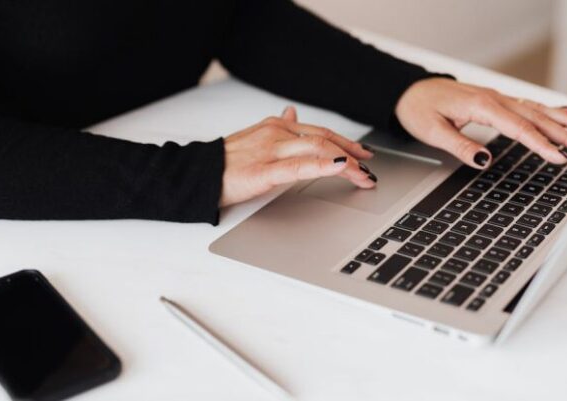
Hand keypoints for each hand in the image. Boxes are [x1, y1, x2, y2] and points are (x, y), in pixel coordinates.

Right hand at [219, 106, 375, 206]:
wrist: (196, 174)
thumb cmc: (224, 161)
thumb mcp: (254, 137)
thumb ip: (277, 126)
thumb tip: (291, 112)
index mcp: (275, 126)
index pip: (319, 132)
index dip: (345, 142)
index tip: (363, 153)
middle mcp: (276, 133)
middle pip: (324, 140)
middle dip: (353, 154)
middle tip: (371, 167)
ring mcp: (270, 150)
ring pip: (318, 151)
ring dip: (347, 163)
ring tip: (364, 176)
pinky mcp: (263, 171)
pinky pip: (298, 166)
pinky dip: (323, 166)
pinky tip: (340, 168)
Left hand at [395, 78, 566, 168]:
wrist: (409, 91)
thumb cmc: (419, 109)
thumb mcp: (432, 132)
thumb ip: (459, 146)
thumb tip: (484, 161)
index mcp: (481, 106)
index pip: (517, 128)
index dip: (540, 144)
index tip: (559, 157)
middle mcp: (493, 99)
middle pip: (534, 117)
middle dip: (562, 133)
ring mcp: (496, 98)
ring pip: (535, 109)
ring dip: (562, 120)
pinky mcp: (495, 101)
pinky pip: (527, 105)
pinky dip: (548, 109)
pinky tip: (565, 113)